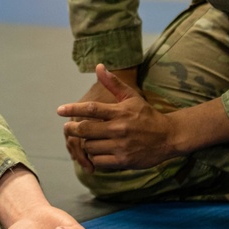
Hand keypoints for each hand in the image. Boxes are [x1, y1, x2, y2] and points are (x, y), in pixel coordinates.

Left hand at [58, 64, 173, 170]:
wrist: (168, 137)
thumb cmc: (147, 115)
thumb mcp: (131, 97)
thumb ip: (113, 83)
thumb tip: (99, 66)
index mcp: (120, 111)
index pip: (91, 109)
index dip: (73, 109)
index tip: (59, 110)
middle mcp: (119, 128)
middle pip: (86, 130)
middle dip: (73, 129)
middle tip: (68, 128)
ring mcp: (121, 146)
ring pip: (90, 146)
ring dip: (86, 144)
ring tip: (88, 140)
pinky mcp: (123, 161)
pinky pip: (99, 160)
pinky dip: (95, 157)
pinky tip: (97, 152)